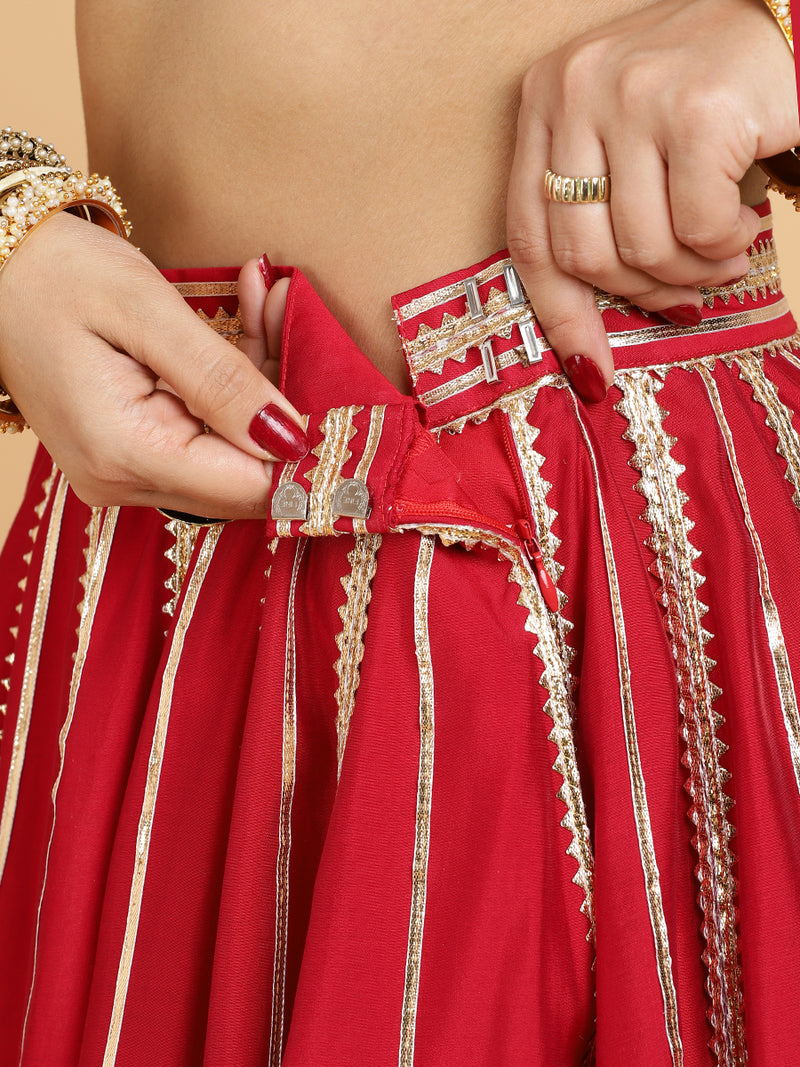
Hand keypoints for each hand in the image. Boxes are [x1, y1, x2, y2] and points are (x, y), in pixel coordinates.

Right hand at [0, 212, 302, 517]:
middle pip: (245, 472)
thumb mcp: (145, 311)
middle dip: (285, 401)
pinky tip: (242, 322)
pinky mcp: (129, 457)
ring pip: (230, 454)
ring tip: (262, 298)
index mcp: (126, 453)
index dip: (306, 450)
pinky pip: (204, 437)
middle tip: (289, 310)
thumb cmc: (54, 274)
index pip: (251, 487)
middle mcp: (123, 482)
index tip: (338, 388)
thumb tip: (293, 438)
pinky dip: (230, 389)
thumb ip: (222, 380)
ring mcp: (123, 475)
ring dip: (260, 385)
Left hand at [506, 0, 799, 401]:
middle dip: (642, 293)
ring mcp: (634, 94)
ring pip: (642, 249)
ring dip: (692, 272)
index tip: (591, 370)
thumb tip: (587, 345)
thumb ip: (593, 213)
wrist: (787, 19)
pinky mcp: (696, 109)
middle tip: (686, 292)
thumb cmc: (704, 94)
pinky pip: (699, 229)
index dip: (558, 315)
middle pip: (582, 255)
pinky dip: (727, 244)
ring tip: (722, 250)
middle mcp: (575, 88)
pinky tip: (745, 217)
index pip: (528, 234)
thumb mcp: (623, 140)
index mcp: (544, 99)